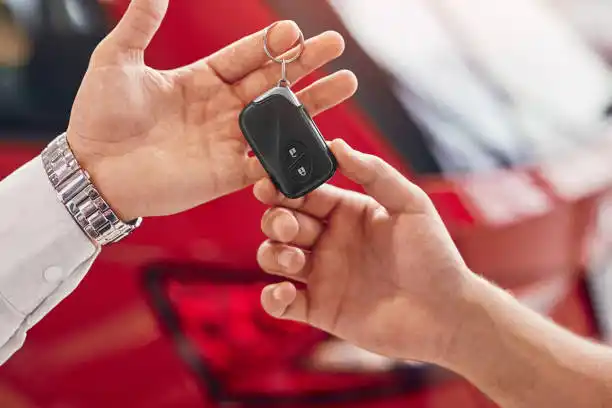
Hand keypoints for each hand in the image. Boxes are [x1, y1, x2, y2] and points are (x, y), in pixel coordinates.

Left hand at [67, 0, 356, 219]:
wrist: (93, 172)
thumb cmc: (99, 116)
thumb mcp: (116, 60)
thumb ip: (141, 24)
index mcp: (201, 79)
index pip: (245, 56)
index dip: (270, 44)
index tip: (293, 30)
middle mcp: (221, 108)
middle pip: (273, 82)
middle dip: (304, 63)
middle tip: (336, 46)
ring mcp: (227, 141)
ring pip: (279, 119)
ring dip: (312, 103)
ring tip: (345, 84)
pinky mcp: (228, 173)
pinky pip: (266, 162)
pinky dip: (290, 152)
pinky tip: (319, 139)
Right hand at [254, 140, 472, 364]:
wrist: (447, 314)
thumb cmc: (434, 256)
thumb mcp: (410, 204)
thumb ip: (373, 171)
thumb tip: (335, 144)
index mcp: (346, 212)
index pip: (303, 193)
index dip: (282, 188)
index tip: (268, 184)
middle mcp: (329, 241)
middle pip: (281, 223)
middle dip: (276, 220)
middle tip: (289, 227)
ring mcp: (322, 276)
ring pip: (274, 258)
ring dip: (273, 254)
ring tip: (295, 259)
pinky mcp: (319, 309)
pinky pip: (281, 304)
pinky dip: (273, 298)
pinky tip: (287, 292)